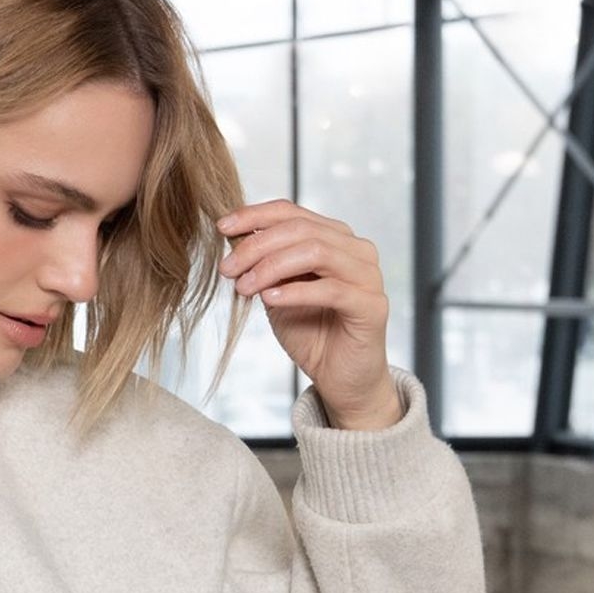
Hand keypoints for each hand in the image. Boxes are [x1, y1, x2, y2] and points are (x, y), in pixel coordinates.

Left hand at [215, 200, 397, 426]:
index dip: (254, 216)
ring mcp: (368, 276)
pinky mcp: (371, 306)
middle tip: (227, 269)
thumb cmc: (311, 335)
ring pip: (316, 252)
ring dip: (272, 267)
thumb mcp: (278, 293)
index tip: (222, 228)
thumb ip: (265, 265)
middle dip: (257, 247)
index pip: (292, 212)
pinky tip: (269, 299)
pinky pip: (330, 290)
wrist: (339, 379)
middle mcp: (356, 250)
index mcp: (335, 239)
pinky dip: (295, 291)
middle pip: (301, 229)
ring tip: (244, 287)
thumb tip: (234, 237)